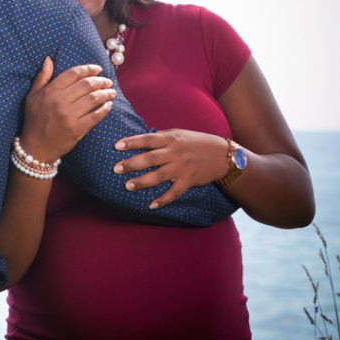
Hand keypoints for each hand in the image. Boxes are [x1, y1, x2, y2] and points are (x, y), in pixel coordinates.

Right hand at [20, 57, 116, 163]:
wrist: (35, 147)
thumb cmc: (34, 121)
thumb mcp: (31, 97)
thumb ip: (41, 78)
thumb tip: (48, 59)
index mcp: (49, 92)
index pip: (73, 73)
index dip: (88, 69)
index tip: (98, 68)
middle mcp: (59, 101)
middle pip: (87, 84)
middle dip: (101, 81)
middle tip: (107, 81)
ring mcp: (69, 116)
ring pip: (94, 99)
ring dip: (106, 93)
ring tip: (111, 92)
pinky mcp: (77, 129)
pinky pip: (96, 115)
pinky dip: (105, 109)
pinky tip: (108, 105)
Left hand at [113, 129, 229, 207]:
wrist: (223, 155)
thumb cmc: (195, 142)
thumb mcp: (178, 134)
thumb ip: (160, 138)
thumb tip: (139, 140)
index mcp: (170, 139)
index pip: (148, 139)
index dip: (132, 142)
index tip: (116, 146)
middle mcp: (175, 153)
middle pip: (150, 158)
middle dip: (132, 164)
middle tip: (116, 169)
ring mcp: (182, 167)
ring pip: (159, 176)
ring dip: (143, 181)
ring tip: (128, 186)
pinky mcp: (188, 180)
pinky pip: (174, 192)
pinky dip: (163, 199)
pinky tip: (151, 205)